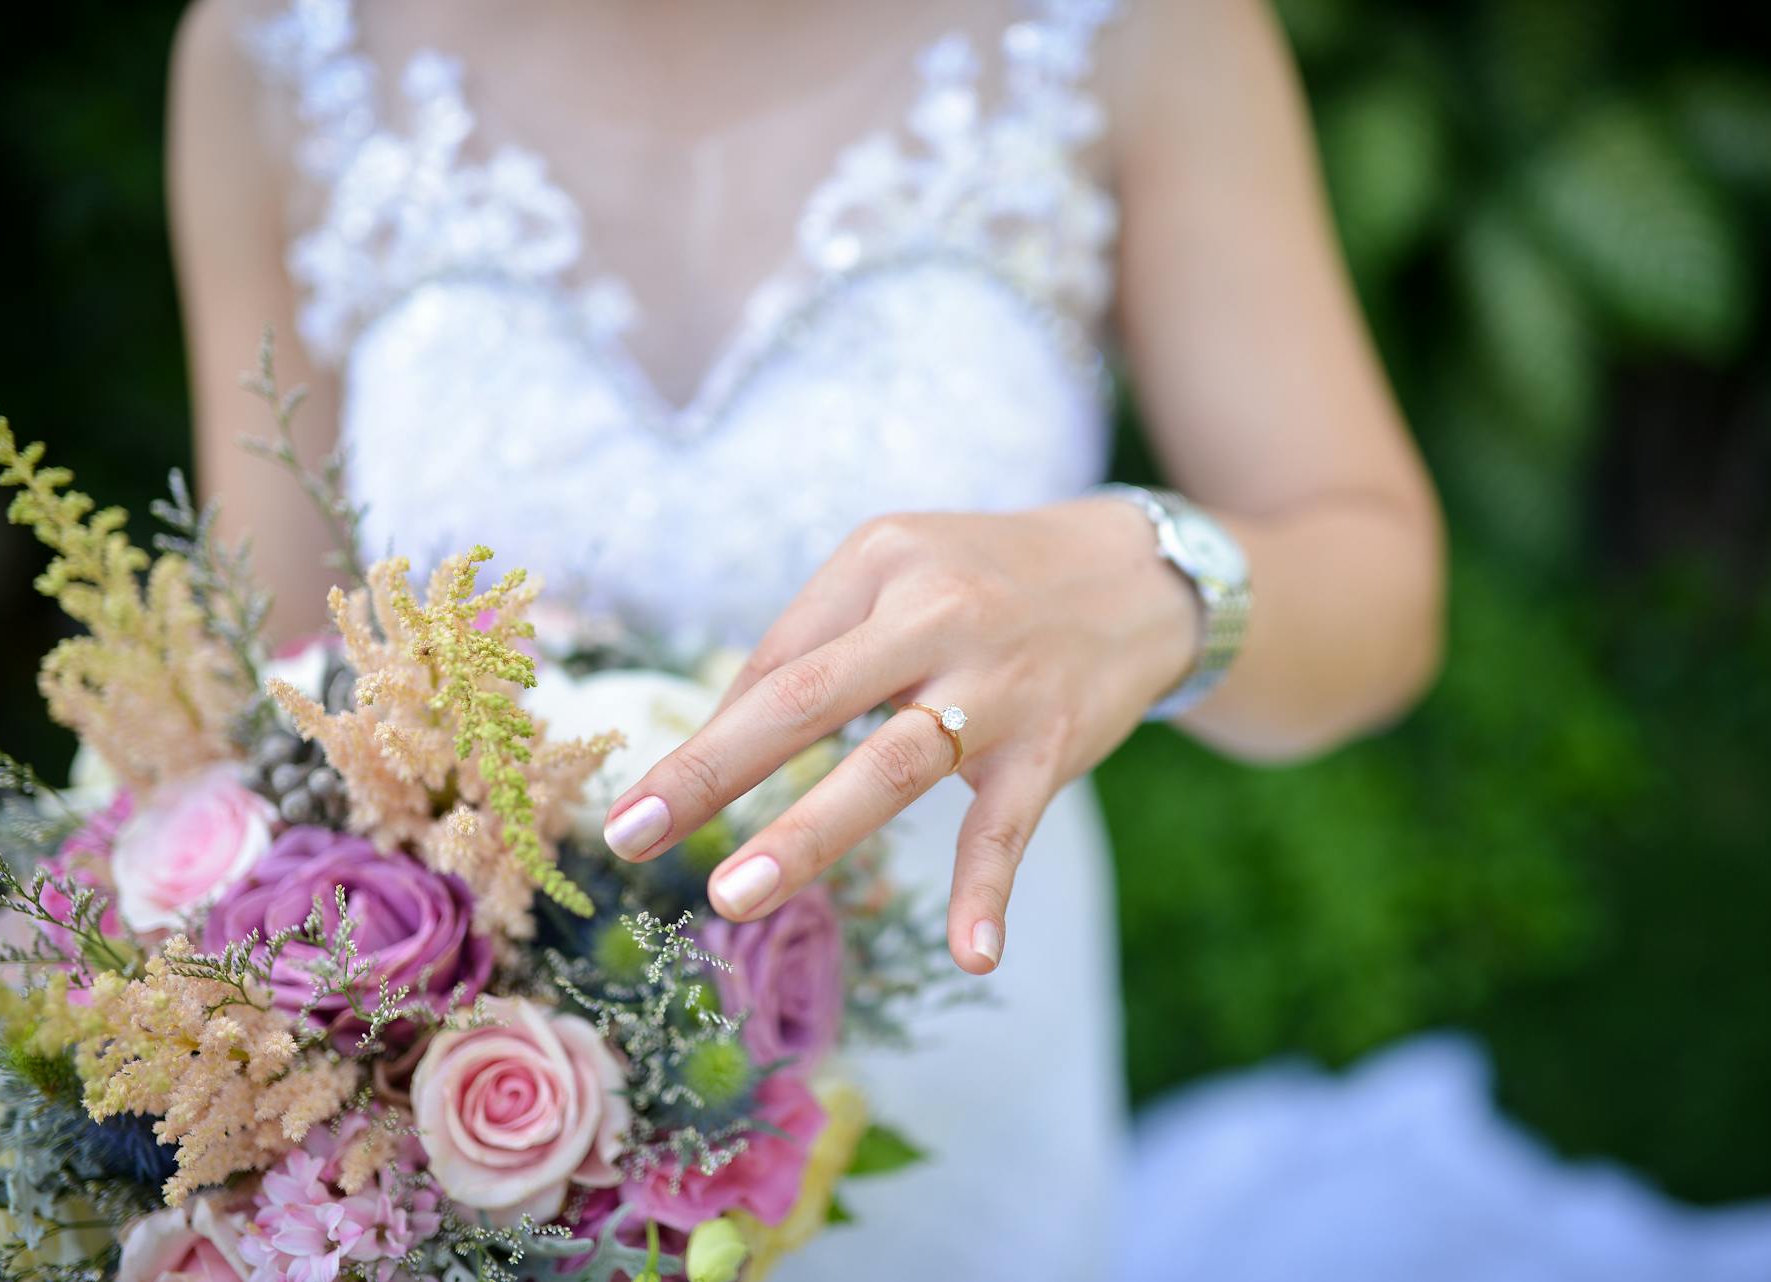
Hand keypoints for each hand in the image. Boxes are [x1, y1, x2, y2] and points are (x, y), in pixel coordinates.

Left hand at [601, 499, 1200, 973]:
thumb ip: (817, 641)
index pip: (776, 661)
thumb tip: (721, 729)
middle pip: (807, 698)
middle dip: (712, 770)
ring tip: (734, 896)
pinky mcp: (1052, 743)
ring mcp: (997, 682)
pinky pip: (1009, 826)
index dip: (709, 739)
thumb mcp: (899, 571)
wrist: (1139, 576)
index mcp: (880, 562)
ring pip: (891, 765)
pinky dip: (988, 892)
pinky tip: (971, 955)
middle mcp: (935, 611)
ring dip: (810, 835)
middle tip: (631, 833)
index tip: (638, 805)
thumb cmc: (986, 580)